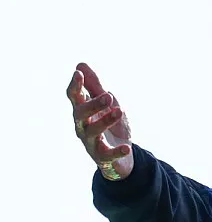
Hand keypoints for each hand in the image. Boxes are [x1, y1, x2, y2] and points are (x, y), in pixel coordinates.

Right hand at [67, 62, 133, 180]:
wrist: (121, 154)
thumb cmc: (110, 124)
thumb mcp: (106, 103)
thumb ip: (95, 86)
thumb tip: (80, 64)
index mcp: (83, 111)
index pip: (74, 97)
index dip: (75, 86)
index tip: (78, 74)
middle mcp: (82, 126)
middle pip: (80, 114)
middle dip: (92, 104)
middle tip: (108, 96)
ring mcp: (90, 142)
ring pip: (92, 131)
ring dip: (105, 121)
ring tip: (120, 111)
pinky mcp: (102, 157)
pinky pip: (107, 155)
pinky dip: (117, 151)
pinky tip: (127, 147)